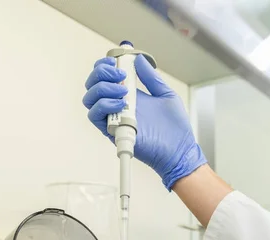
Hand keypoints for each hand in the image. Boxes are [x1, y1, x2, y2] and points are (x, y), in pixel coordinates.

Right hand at [83, 55, 206, 189]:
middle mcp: (118, 105)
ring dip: (103, 88)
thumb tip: (139, 59)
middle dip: (102, 72)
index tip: (116, 59)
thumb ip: (152, 78)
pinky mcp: (113, 131)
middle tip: (120, 74)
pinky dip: (104, 105)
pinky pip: (95, 115)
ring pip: (90, 98)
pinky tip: (122, 104)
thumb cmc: (175, 128)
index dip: (105, 64)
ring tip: (122, 91)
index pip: (106, 75)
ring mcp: (114, 117)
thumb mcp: (166, 95)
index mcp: (129, 94)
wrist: (179, 151)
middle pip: (94, 83)